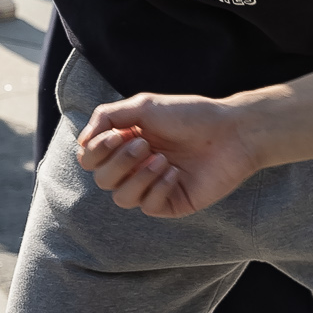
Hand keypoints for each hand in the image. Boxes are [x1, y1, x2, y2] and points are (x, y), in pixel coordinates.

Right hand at [76, 93, 264, 218]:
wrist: (231, 132)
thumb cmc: (190, 115)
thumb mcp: (144, 106)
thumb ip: (108, 117)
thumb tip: (81, 141)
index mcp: (125, 143)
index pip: (89, 159)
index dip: (96, 151)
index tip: (117, 134)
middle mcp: (135, 166)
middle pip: (102, 180)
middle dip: (119, 162)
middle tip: (145, 144)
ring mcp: (153, 187)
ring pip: (121, 198)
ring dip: (138, 177)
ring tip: (163, 159)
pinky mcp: (172, 203)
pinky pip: (148, 206)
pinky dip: (158, 188)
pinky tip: (175, 173)